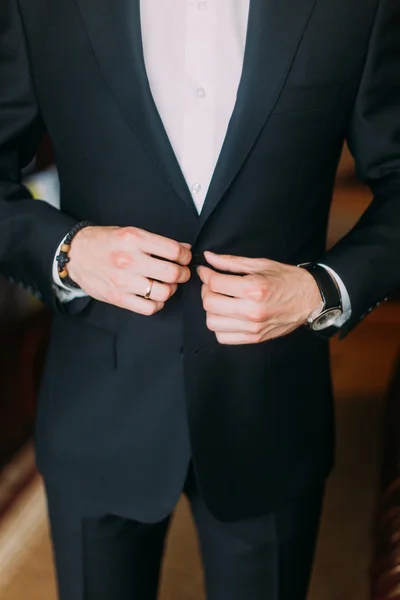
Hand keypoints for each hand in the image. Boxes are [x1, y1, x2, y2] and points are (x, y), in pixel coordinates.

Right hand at [68, 226, 191, 314]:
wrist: (75, 254)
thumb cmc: (103, 242)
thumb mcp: (130, 232)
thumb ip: (156, 241)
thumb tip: (184, 248)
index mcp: (134, 239)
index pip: (173, 251)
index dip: (186, 256)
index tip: (185, 258)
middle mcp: (129, 260)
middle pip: (172, 273)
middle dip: (183, 274)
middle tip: (181, 273)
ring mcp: (123, 281)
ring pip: (163, 292)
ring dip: (171, 289)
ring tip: (167, 284)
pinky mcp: (117, 297)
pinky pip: (148, 308)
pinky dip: (158, 304)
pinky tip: (155, 297)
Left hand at [197, 251, 322, 344]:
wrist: (310, 299)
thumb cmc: (287, 279)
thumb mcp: (260, 264)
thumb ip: (231, 262)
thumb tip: (209, 258)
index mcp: (254, 289)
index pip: (215, 283)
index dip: (206, 274)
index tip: (205, 271)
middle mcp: (252, 311)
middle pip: (210, 303)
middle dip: (206, 291)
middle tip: (213, 284)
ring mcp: (253, 328)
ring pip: (212, 322)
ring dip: (212, 309)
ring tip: (221, 300)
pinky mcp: (254, 338)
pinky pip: (223, 337)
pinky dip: (220, 326)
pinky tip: (227, 315)